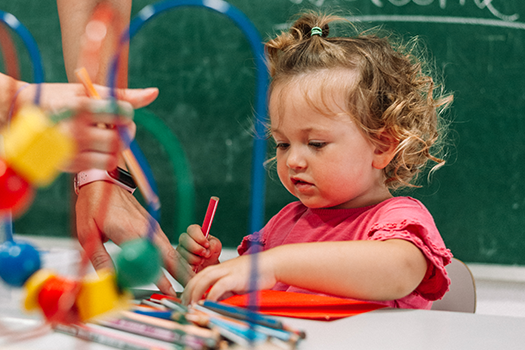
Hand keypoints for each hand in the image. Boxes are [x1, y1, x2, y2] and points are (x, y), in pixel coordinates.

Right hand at [16, 82, 158, 171]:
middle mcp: (76, 129)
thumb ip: (122, 94)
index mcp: (81, 106)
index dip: (126, 113)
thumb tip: (154, 93)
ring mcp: (72, 149)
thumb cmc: (61, 99)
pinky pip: (105, 165)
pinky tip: (98, 147)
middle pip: (121, 137)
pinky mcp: (71, 164)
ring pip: (115, 154)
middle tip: (117, 125)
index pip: (123, 113)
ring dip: (117, 145)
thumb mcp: (86, 90)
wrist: (20, 115)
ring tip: (106, 135)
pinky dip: (108, 157)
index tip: (119, 111)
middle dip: (126, 130)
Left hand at [76, 181, 194, 294]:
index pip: (150, 259)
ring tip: (188, 280)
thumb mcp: (88, 233)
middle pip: (169, 254)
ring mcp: (151, 226)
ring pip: (170, 248)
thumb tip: (108, 279)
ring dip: (180, 264)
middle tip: (190, 287)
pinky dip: (173, 256)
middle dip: (181, 271)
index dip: (160, 277)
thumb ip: (100, 258)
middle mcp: (145, 229)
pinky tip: (177, 266)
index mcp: (129, 232)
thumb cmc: (95, 205)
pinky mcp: (152, 225)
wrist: (104, 180)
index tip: (168, 290)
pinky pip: (166, 243)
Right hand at [176, 224, 221, 272]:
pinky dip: (190, 266)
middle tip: (204, 253)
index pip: (192, 229)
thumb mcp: (216, 247)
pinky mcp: (178, 260)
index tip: (207, 245)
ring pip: (182, 252)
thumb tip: (207, 251)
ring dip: (194, 258)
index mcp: (195, 233)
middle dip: (195, 247)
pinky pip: (180, 262)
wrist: (208, 267)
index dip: (199, 237)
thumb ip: (214, 245)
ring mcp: (180, 250)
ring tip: (202, 261)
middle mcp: (185, 240)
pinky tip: (195, 267)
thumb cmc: (211, 253)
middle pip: (184, 238)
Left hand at [181, 252, 277, 304]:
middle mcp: (220, 268)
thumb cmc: (256, 273)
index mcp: (219, 269)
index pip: (198, 278)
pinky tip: (208, 303)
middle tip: (184, 306)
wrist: (271, 264)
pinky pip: (219, 286)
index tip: (185, 302)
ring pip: (203, 280)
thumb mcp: (236, 283)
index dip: (189, 290)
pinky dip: (211, 295)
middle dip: (188, 292)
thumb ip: (225, 290)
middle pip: (197, 278)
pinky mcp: (235, 277)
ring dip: (195, 293)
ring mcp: (227, 271)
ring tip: (191, 306)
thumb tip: (215, 301)